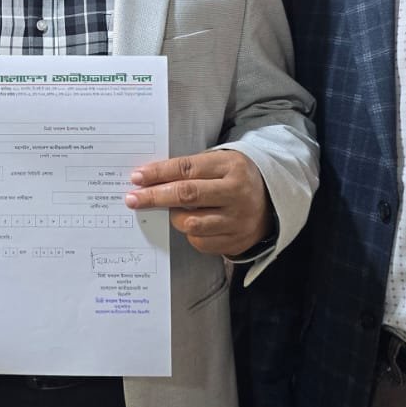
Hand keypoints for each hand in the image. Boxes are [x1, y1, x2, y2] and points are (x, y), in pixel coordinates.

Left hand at [124, 150, 270, 255]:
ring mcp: (238, 219)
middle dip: (155, 196)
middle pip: (187, 194)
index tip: (137, 177)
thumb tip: (149, 179)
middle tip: (133, 198)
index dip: (159, 173)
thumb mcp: (220, 164)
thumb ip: (190, 169)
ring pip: (191, 223)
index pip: (187, 168)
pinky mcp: (236, 241)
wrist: (272, 202)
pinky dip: (190, 234)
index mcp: (231, 167)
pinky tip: (193, 224)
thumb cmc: (234, 178)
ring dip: (174, 217)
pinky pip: (200, 242)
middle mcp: (237, 193)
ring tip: (173, 210)